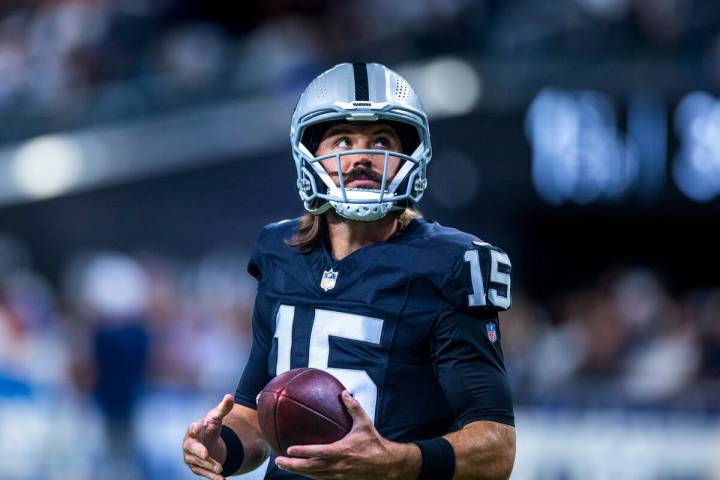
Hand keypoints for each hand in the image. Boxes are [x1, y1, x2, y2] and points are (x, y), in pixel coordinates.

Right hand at [182, 394, 234, 479]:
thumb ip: (223, 408)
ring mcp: (192, 458)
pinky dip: (212, 477)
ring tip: (220, 468)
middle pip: (191, 449)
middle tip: (206, 454)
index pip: (191, 429)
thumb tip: (230, 396)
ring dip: (209, 466)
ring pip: (198, 463)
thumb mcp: (216, 417)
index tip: (198, 426)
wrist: (208, 442)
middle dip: (199, 452)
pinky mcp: (197, 468)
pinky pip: (204, 473)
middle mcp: (189, 445)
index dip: (194, 428)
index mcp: (193, 430)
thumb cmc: (209, 427)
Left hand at [275, 390, 419, 479]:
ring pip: (313, 475)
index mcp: (341, 451)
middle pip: (310, 468)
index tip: (288, 449)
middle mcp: (337, 465)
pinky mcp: (339, 479)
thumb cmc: (374, 443)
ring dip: (297, 472)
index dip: (302, 452)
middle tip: (278, 461)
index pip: (317, 453)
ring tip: (284, 466)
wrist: (386, 464)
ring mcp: (337, 474)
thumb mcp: (365, 423)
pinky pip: (320, 478)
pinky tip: (300, 471)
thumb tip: (343, 393)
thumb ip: (353, 407)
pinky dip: (308, 475)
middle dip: (292, 466)